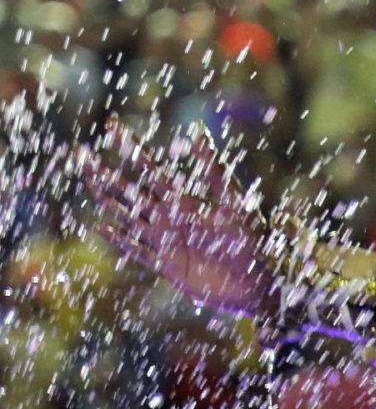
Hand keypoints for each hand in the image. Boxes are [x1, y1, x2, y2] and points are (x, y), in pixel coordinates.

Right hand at [81, 127, 283, 322]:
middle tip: (81, 153)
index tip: (114, 125)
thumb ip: (215, 171)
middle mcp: (172, 218)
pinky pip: (137, 251)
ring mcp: (167, 242)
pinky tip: (100, 226)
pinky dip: (119, 240)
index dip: (131, 148)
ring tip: (90, 182)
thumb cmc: (255, 241)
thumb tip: (198, 133)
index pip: (151, 169)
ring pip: (128, 217)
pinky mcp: (168, 266)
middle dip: (106, 173)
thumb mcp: (235, 202)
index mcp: (185, 201)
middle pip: (130, 191)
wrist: (261, 283)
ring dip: (108, 201)